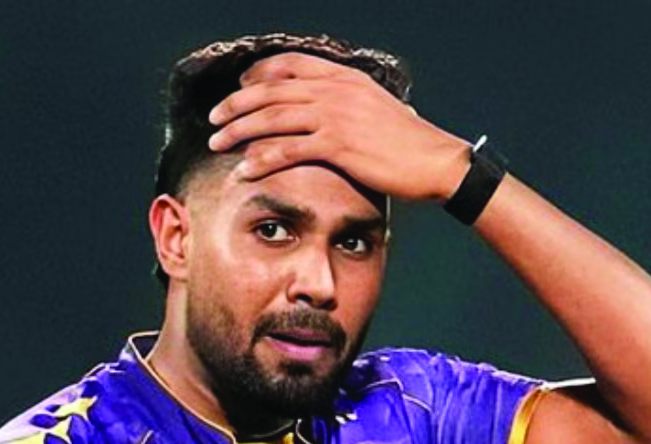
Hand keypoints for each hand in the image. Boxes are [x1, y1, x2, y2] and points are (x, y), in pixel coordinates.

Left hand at [207, 53, 470, 202]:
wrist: (437, 162)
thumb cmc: (411, 143)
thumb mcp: (380, 108)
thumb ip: (352, 103)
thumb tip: (339, 109)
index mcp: (345, 78)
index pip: (291, 65)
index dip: (258, 75)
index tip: (239, 88)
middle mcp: (336, 91)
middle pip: (272, 91)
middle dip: (236, 104)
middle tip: (213, 118)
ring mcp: (336, 117)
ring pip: (273, 119)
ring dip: (239, 131)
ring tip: (216, 144)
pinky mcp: (338, 146)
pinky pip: (288, 151)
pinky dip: (260, 161)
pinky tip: (244, 171)